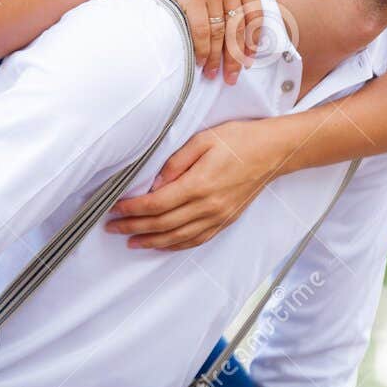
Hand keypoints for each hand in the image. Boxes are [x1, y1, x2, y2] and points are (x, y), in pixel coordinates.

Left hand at [104, 119, 293, 250]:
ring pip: (177, 237)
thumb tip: (154, 183)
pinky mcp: (225, 221)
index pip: (157, 204)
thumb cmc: (239, 140)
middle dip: (133, 227)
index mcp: (199, 184)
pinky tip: (162, 244)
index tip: (115, 208)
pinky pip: (196, 240)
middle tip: (112, 227)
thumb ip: (176, 162)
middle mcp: (208, 206)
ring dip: (151, 242)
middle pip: (162, 224)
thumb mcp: (203, 140)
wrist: (273, 152)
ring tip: (131, 241)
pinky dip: (175, 245)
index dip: (132, 209)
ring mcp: (218, 217)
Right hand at [108, 0, 266, 82]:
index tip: (250, 58)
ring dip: (218, 58)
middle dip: (237, 56)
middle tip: (234, 75)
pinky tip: (200, 61)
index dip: (252, 40)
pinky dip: (202, 50)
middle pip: (239, 28)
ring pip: (221, 33)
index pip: (254, 13)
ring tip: (215, 74)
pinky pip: (202, 31)